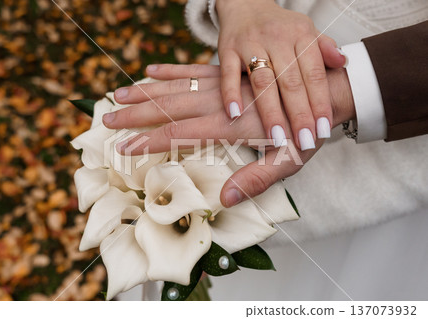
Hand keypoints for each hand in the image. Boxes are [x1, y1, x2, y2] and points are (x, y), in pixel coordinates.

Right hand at [104, 64, 353, 206]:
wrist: (326, 93)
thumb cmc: (307, 133)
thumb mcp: (289, 163)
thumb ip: (256, 180)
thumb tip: (222, 199)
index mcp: (230, 126)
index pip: (181, 133)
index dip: (150, 141)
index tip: (124, 146)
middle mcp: (221, 102)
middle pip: (169, 107)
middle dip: (136, 114)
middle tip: (107, 117)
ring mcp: (223, 85)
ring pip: (176, 85)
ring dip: (146, 91)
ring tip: (118, 94)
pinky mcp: (229, 74)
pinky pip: (194, 69)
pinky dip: (171, 70)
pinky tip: (151, 69)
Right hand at [213, 0, 341, 150]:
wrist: (245, 3)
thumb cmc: (279, 26)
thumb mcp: (305, 31)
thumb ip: (323, 48)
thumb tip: (343, 62)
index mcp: (301, 35)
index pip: (314, 73)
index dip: (319, 102)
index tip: (323, 129)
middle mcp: (277, 38)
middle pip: (290, 81)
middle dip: (299, 114)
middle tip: (304, 141)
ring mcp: (250, 43)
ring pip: (262, 81)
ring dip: (270, 111)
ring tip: (276, 138)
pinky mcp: (227, 49)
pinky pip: (228, 74)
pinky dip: (231, 94)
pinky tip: (236, 115)